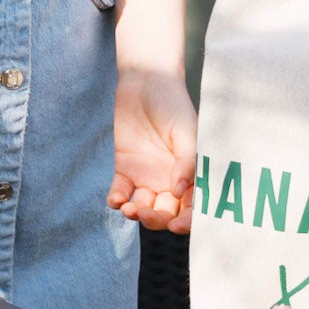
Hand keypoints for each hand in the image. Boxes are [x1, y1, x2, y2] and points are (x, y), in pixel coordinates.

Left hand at [109, 67, 196, 232]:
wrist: (146, 82)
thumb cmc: (174, 105)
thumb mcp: (186, 132)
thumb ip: (186, 162)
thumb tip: (179, 191)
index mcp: (191, 175)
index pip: (193, 207)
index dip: (187, 221)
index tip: (176, 225)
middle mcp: (170, 181)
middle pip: (166, 214)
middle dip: (157, 220)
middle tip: (146, 214)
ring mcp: (147, 177)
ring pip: (143, 207)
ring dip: (137, 214)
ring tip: (129, 209)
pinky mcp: (125, 169)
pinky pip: (121, 192)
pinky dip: (117, 200)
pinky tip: (116, 200)